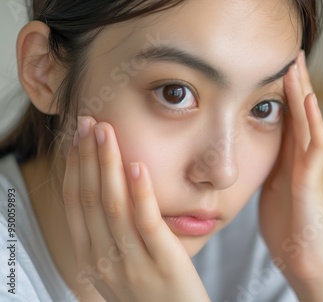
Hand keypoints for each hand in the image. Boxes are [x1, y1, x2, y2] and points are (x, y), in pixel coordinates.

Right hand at [63, 116, 209, 301]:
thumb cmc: (151, 292)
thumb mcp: (118, 267)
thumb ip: (109, 236)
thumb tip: (107, 194)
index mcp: (90, 257)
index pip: (75, 203)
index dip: (75, 166)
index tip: (77, 136)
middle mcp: (103, 260)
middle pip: (89, 199)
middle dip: (87, 156)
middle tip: (88, 122)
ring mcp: (132, 263)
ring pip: (113, 206)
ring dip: (108, 164)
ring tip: (107, 132)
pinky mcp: (162, 263)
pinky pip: (146, 222)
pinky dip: (140, 192)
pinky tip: (137, 165)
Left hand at [259, 51, 322, 300]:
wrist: (308, 259)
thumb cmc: (291, 226)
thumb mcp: (276, 186)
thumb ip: (273, 164)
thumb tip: (254, 148)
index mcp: (297, 156)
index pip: (292, 114)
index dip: (285, 89)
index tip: (274, 63)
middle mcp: (310, 155)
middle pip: (303, 110)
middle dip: (296, 80)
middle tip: (290, 49)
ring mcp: (315, 165)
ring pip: (310, 120)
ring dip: (303, 92)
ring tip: (296, 63)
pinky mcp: (314, 180)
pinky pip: (315, 144)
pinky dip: (313, 120)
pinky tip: (308, 100)